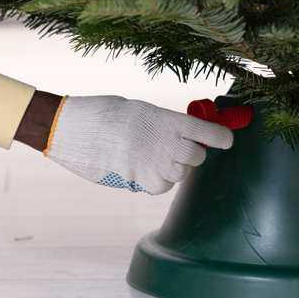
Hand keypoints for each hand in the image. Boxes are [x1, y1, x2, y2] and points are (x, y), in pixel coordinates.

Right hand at [43, 95, 233, 194]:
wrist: (72, 128)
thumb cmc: (103, 113)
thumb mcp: (139, 110)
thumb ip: (163, 124)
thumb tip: (181, 135)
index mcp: (168, 119)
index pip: (208, 132)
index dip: (220, 138)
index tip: (226, 140)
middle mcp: (168, 143)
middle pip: (196, 157)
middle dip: (188, 154)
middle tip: (169, 148)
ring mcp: (157, 164)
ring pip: (179, 174)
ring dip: (170, 168)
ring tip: (145, 156)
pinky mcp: (142, 182)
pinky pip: (161, 187)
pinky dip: (155, 182)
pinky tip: (138, 169)